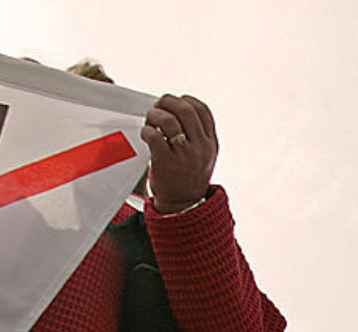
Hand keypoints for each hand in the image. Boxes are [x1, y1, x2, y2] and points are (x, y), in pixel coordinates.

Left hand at [143, 94, 217, 213]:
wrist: (183, 204)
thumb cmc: (188, 178)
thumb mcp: (204, 156)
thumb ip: (199, 135)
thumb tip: (179, 110)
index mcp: (211, 144)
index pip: (202, 110)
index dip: (186, 100)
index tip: (175, 102)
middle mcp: (200, 147)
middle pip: (186, 110)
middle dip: (167, 102)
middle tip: (158, 106)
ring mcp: (184, 155)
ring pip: (169, 120)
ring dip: (155, 115)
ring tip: (150, 121)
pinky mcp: (166, 161)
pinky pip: (154, 136)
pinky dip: (147, 130)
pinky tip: (147, 134)